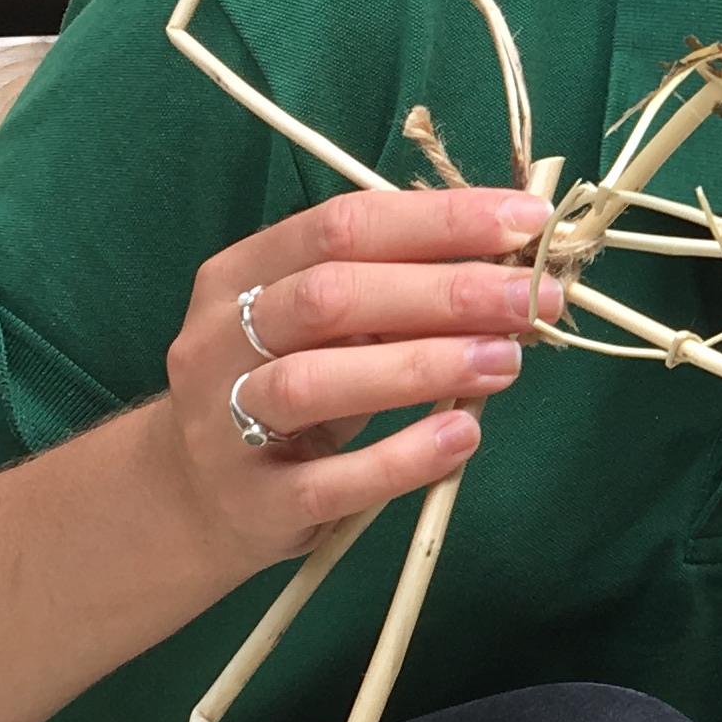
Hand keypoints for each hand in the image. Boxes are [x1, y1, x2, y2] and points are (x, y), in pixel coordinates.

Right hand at [156, 185, 563, 570]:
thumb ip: (393, 292)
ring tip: (505, 360)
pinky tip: (463, 436)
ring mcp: (223, 423)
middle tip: (530, 298)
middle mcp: (218, 341)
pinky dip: (402, 457)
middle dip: (443, 291)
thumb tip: (510, 266)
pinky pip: (328, 480)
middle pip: (330, 297)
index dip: (438, 219)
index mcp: (239, 275)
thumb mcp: (320, 330)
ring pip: (315, 382)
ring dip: (422, 365)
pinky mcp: (252, 502)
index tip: (525, 222)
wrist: (191, 498)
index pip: (341, 224)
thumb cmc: (282, 390)